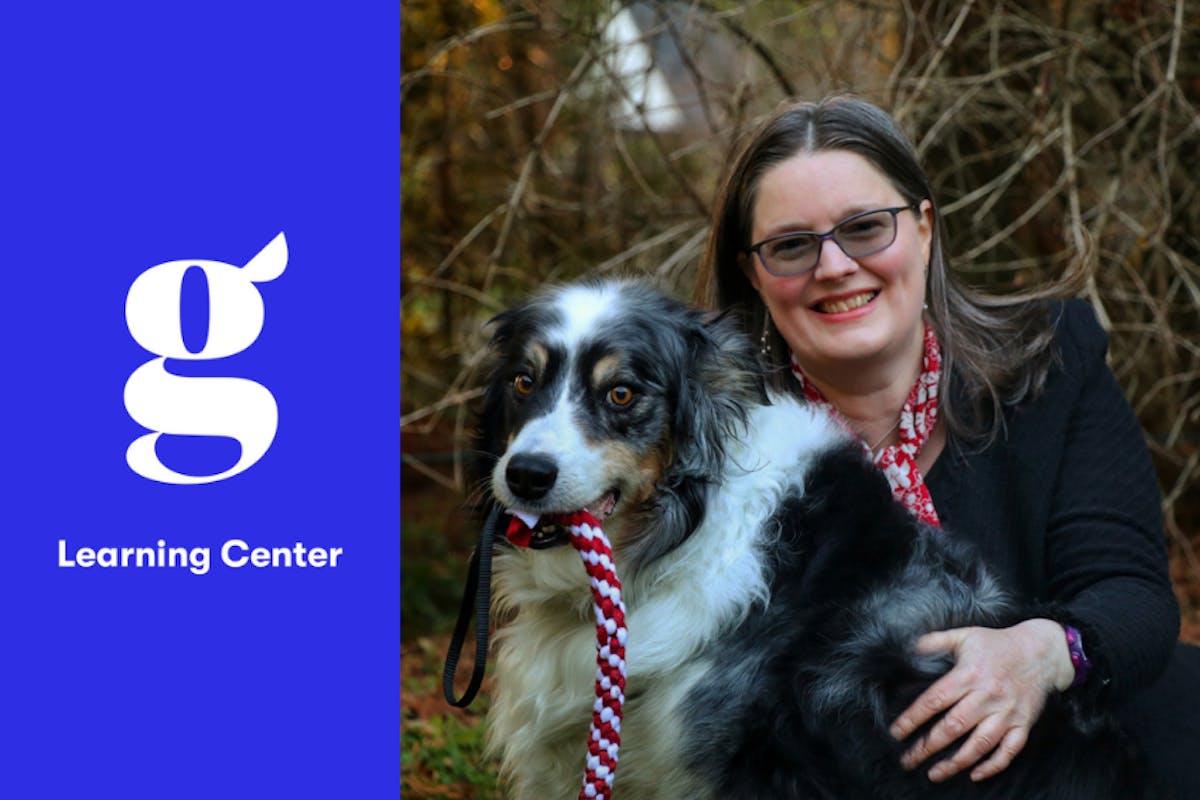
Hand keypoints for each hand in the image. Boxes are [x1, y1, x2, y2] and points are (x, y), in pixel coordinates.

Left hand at [888, 619, 1074, 782]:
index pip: (935, 700)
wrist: (1043, 651)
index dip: (913, 718)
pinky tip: (975, 774)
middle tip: (908, 760)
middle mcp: (988, 695)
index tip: (896, 732)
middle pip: (954, 726)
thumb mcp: (964, 635)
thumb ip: (934, 641)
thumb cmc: (997, 643)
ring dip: (956, 762)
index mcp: (969, 673)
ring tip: (934, 773)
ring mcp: (1007, 712)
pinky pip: (1010, 750)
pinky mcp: (1023, 724)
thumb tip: (906, 648)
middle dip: (928, 746)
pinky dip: (993, 765)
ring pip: (980, 744)